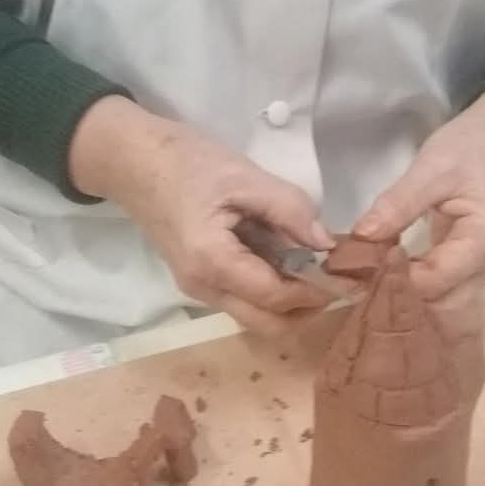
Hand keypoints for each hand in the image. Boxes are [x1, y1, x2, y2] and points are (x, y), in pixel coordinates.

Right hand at [69, 97, 333, 335]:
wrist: (133, 160)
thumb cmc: (186, 162)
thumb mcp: (245, 176)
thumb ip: (290, 210)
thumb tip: (328, 244)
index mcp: (212, 262)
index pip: (276, 297)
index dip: (318, 290)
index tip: (351, 275)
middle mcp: (203, 288)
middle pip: (268, 324)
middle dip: (308, 309)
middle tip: (338, 278)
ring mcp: (197, 289)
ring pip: (256, 317)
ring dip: (290, 302)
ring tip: (317, 268)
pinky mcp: (198, 280)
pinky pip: (242, 299)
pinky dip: (271, 290)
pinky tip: (288, 260)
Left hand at [352, 90, 484, 312]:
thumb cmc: (467, 151)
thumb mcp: (430, 168)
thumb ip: (399, 204)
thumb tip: (363, 236)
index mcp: (484, 242)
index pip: (433, 281)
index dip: (395, 276)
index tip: (360, 261)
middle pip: (439, 302)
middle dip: (399, 293)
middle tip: (359, 272)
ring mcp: (481, 272)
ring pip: (440, 304)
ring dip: (406, 293)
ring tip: (370, 273)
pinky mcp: (469, 271)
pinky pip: (441, 290)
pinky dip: (415, 286)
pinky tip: (388, 272)